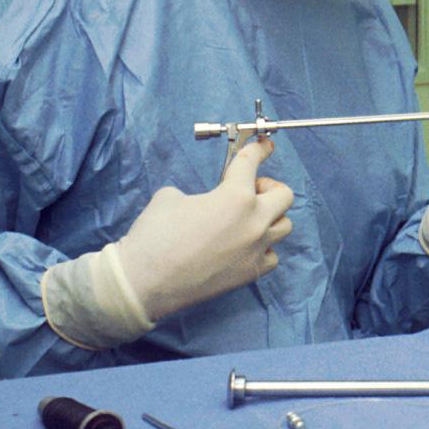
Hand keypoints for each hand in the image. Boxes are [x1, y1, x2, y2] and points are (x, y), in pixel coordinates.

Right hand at [116, 140, 293, 319]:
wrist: (144, 282)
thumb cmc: (154, 236)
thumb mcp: (170, 197)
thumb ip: (198, 194)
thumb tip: (203, 203)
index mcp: (235, 196)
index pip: (252, 163)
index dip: (258, 150)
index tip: (263, 146)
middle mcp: (254, 222)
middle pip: (284, 196)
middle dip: (269, 188)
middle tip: (249, 190)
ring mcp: (256, 249)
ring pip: (284, 227)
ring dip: (270, 218)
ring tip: (248, 220)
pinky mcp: (251, 273)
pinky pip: (272, 255)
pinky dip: (263, 248)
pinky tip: (246, 247)